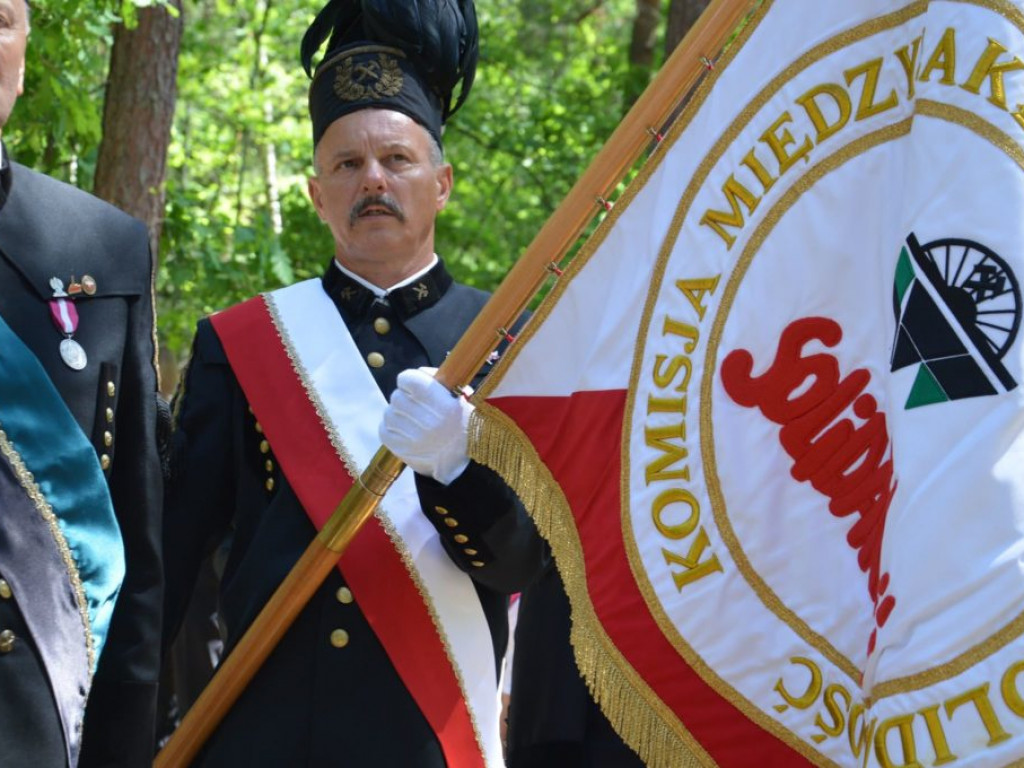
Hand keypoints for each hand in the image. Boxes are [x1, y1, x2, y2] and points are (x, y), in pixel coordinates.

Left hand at [379, 367, 472, 484]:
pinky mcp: (400, 450)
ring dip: (397, 414)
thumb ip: (439, 382)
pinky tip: (405, 431)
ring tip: (412, 421)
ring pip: (388, 413)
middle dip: (404, 398)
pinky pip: (384, 430)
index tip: (415, 387)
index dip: (409, 381)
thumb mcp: (461, 400)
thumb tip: (417, 373)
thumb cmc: (463, 426)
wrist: (462, 463)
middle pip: (397, 396)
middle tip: (415, 406)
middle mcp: (427, 420)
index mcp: (443, 405)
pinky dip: (391, 428)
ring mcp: (412, 437)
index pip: (408, 379)